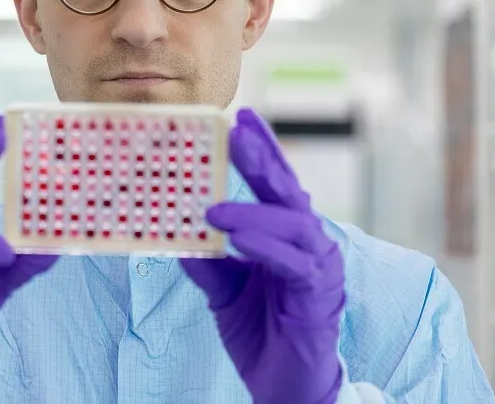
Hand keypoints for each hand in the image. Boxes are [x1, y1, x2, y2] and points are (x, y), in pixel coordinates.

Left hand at [181, 108, 345, 403]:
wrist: (285, 391)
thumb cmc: (262, 333)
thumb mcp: (224, 291)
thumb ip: (207, 260)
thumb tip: (175, 230)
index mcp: (288, 237)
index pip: (274, 185)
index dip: (261, 150)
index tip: (239, 118)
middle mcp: (310, 245)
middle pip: (289, 191)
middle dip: (264, 159)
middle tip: (239, 132)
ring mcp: (319, 269)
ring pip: (293, 224)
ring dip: (253, 211)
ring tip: (214, 208)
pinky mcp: (318, 297)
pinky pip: (295, 264)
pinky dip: (267, 247)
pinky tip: (240, 239)